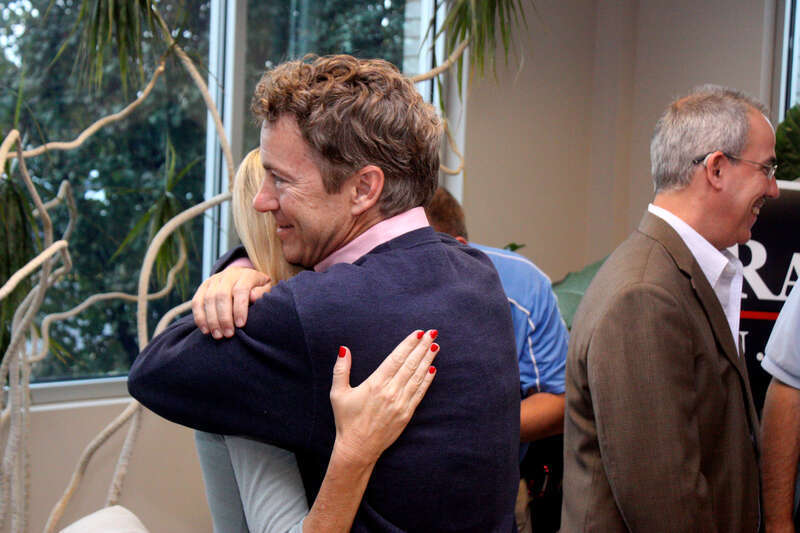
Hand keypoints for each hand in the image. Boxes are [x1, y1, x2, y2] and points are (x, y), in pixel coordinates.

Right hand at [191, 267, 270, 337]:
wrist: (244, 277)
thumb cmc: (258, 288)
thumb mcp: (266, 288)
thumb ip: (262, 293)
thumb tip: (252, 297)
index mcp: (246, 275)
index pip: (240, 290)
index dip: (240, 308)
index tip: (241, 325)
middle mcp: (228, 275)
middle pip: (221, 295)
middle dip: (224, 317)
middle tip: (228, 334)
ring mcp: (214, 279)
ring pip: (208, 299)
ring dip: (211, 319)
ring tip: (218, 335)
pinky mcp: (204, 286)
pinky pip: (197, 301)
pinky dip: (199, 317)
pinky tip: (206, 330)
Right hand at [330, 330, 438, 466]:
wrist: (357, 448)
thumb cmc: (346, 420)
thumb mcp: (338, 393)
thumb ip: (341, 370)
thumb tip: (344, 349)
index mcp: (375, 384)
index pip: (396, 358)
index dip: (408, 345)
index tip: (417, 333)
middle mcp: (390, 392)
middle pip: (410, 364)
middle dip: (422, 347)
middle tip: (432, 333)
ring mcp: (401, 403)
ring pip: (417, 377)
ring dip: (427, 361)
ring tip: (435, 347)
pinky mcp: (406, 414)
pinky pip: (419, 393)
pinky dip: (427, 381)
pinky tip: (432, 370)